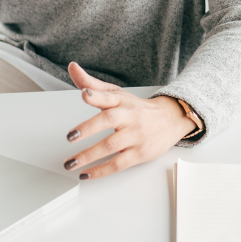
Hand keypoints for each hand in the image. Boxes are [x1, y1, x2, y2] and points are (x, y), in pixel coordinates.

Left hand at [63, 62, 195, 180]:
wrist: (170, 120)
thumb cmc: (137, 108)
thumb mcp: (117, 93)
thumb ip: (92, 84)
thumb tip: (72, 67)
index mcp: (121, 101)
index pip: (108, 95)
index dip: (96, 94)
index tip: (84, 94)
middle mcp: (129, 116)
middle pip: (109, 120)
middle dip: (88, 128)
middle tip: (70, 136)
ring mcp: (135, 136)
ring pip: (111, 145)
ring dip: (89, 155)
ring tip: (70, 163)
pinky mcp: (140, 153)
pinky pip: (119, 163)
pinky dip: (101, 170)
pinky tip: (86, 173)